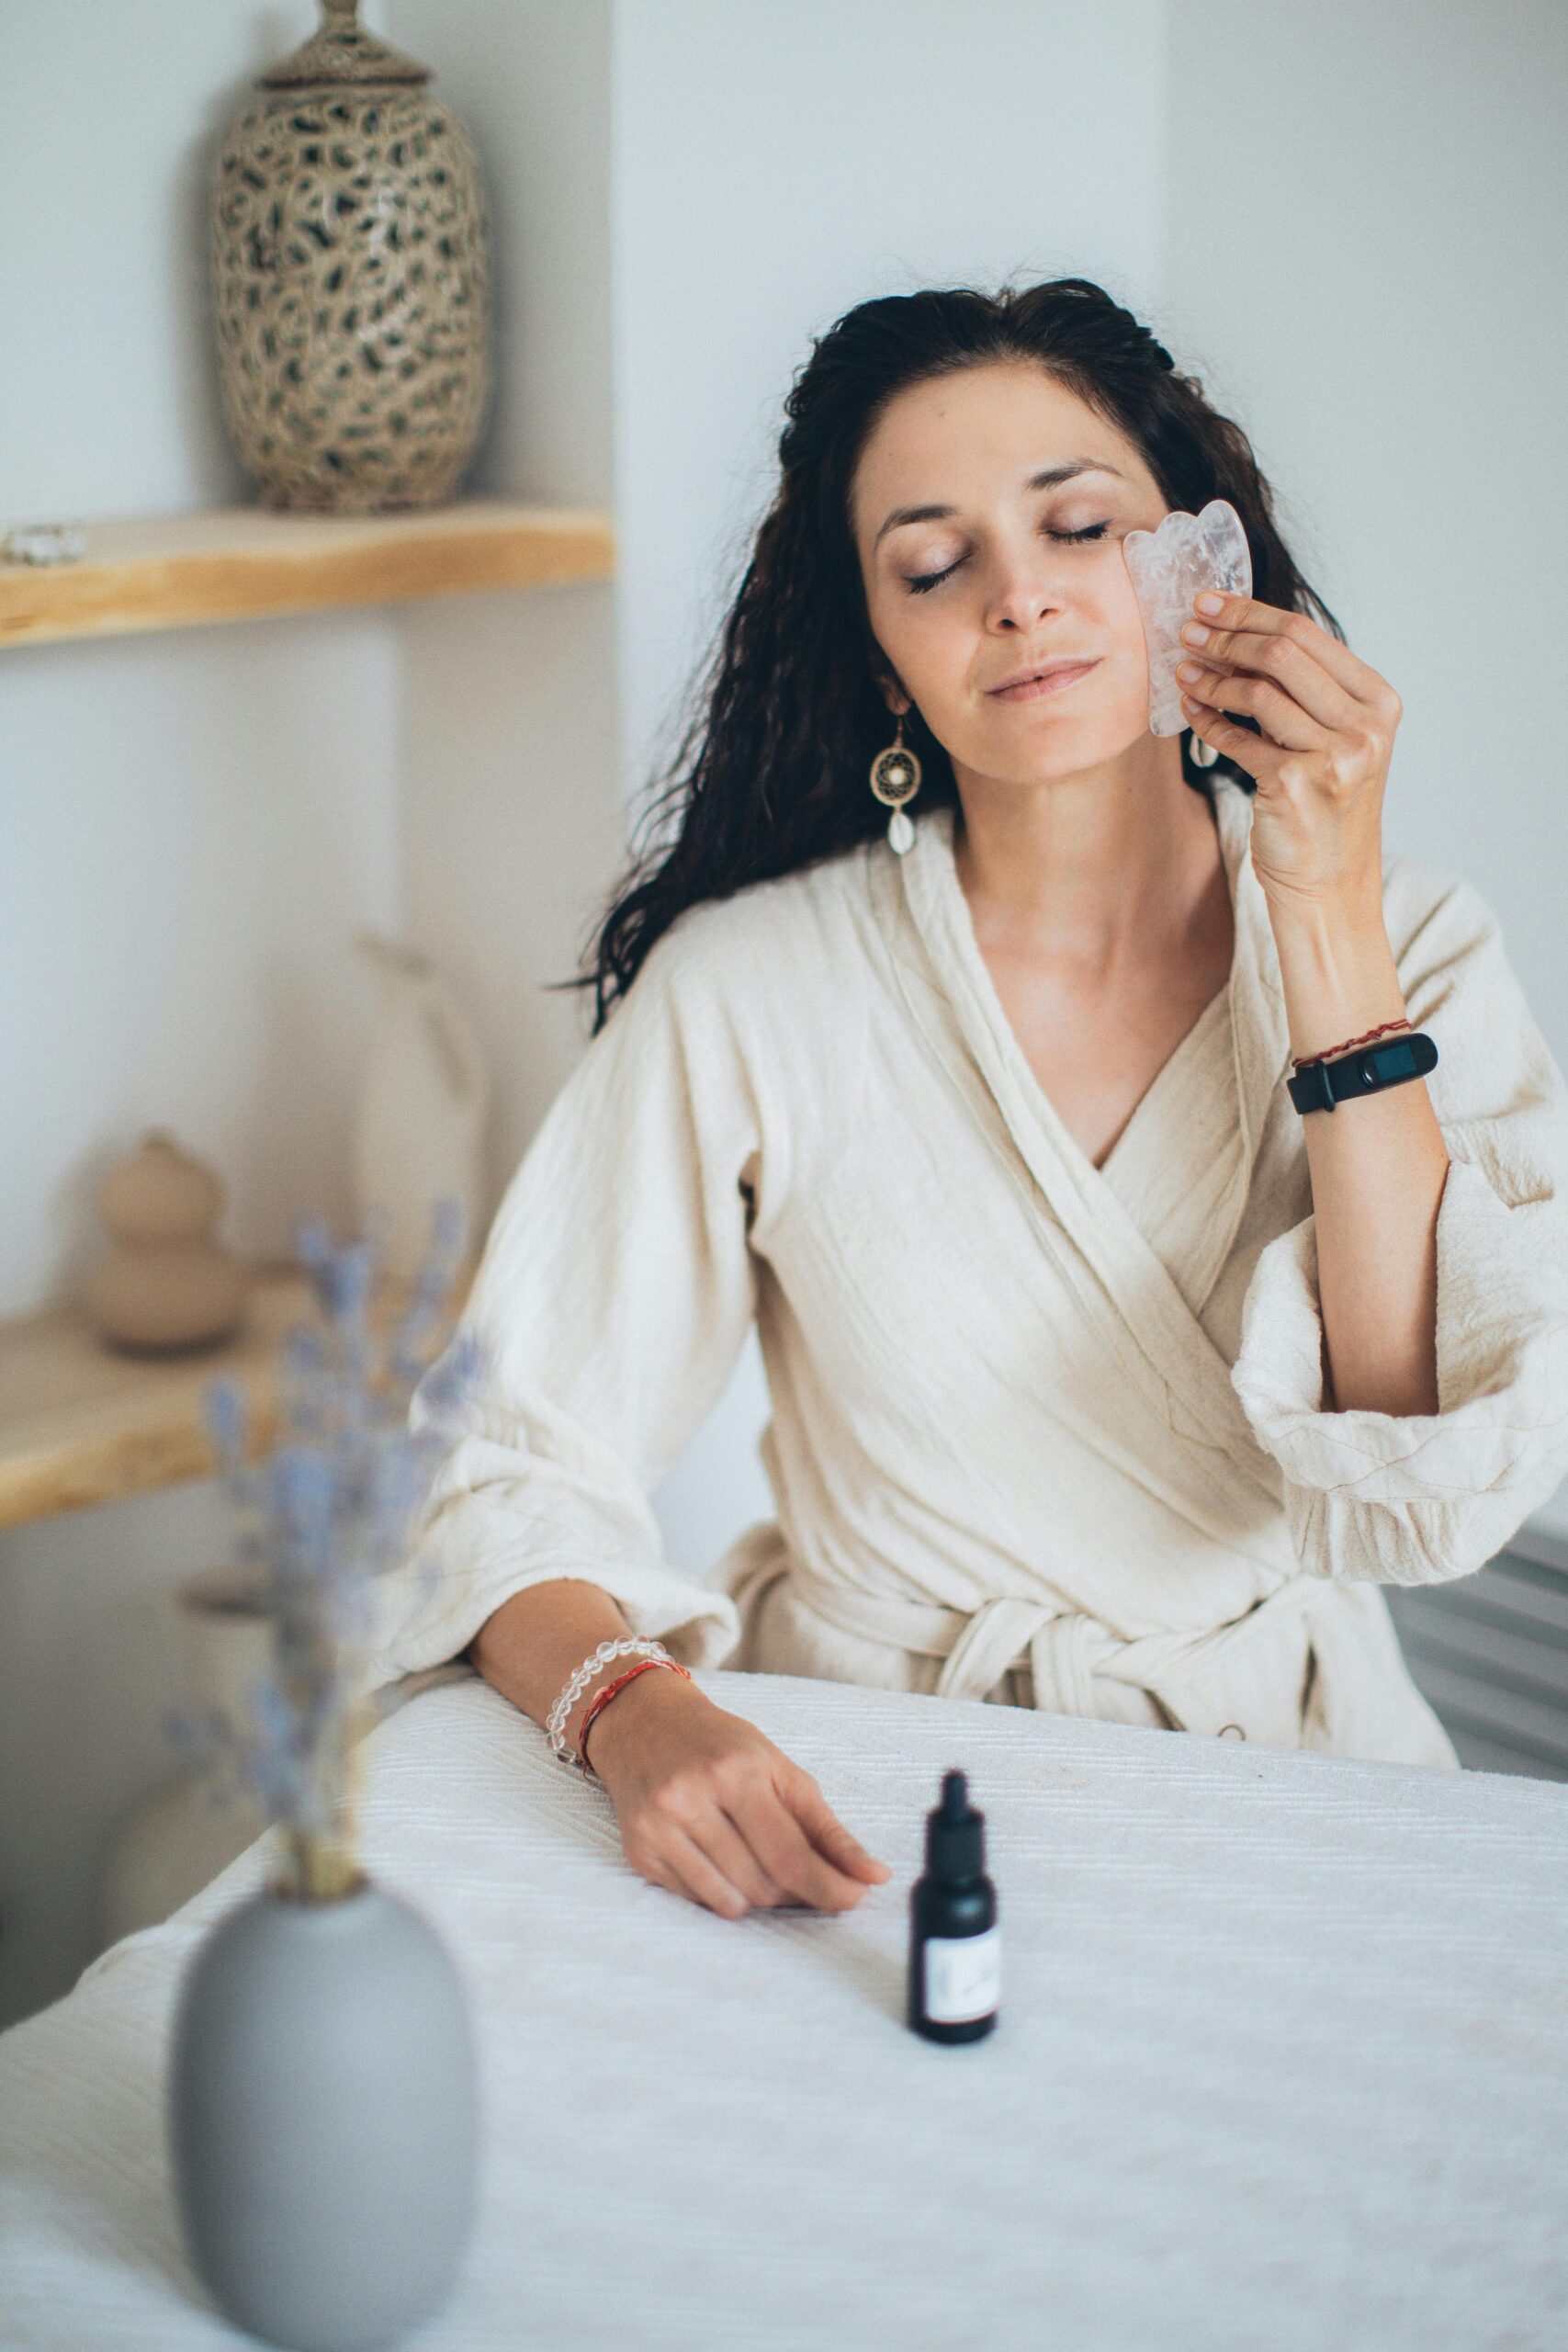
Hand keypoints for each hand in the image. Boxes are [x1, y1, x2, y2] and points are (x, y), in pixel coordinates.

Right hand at [585, 1666, 893, 1920]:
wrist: (645, 1722)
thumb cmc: (722, 1744)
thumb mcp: (779, 1768)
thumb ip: (827, 1827)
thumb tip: (874, 1875)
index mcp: (735, 1771)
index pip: (790, 1855)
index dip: (829, 1887)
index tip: (855, 1898)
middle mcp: (689, 1798)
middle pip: (762, 1884)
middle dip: (795, 1890)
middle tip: (803, 1873)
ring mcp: (657, 1827)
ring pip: (730, 1902)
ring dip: (758, 1897)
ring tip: (760, 1863)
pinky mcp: (637, 1851)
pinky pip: (696, 1901)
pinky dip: (721, 1893)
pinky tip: (722, 1861)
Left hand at [1174, 591, 1402, 917]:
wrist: (1330, 885)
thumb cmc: (1326, 810)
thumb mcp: (1335, 741)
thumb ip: (1305, 692)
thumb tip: (1239, 636)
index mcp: (1378, 701)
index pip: (1308, 634)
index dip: (1251, 612)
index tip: (1209, 602)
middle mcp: (1365, 725)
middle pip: (1283, 653)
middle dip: (1226, 637)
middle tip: (1187, 631)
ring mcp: (1334, 755)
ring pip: (1259, 692)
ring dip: (1212, 677)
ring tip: (1183, 670)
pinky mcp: (1295, 784)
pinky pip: (1238, 739)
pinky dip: (1208, 721)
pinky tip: (1190, 709)